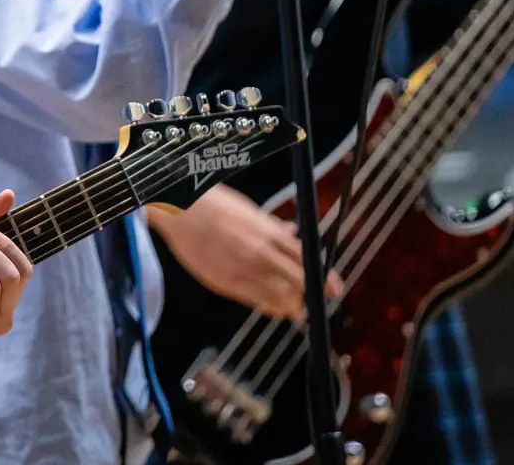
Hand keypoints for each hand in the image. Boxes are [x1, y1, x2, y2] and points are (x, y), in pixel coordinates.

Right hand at [147, 186, 341, 321]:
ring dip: (288, 306)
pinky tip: (270, 307)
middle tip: (311, 303)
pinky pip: (253, 301)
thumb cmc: (214, 204)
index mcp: (267, 232)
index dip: (323, 278)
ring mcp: (241, 269)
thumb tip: (291, 233)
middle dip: (308, 296)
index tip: (335, 290)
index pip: (305, 260)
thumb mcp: (249, 211)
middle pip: (296, 282)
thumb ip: (271, 227)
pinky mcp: (224, 282)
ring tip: (292, 310)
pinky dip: (266, 305)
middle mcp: (258, 253)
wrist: (178, 209)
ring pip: (276, 297)